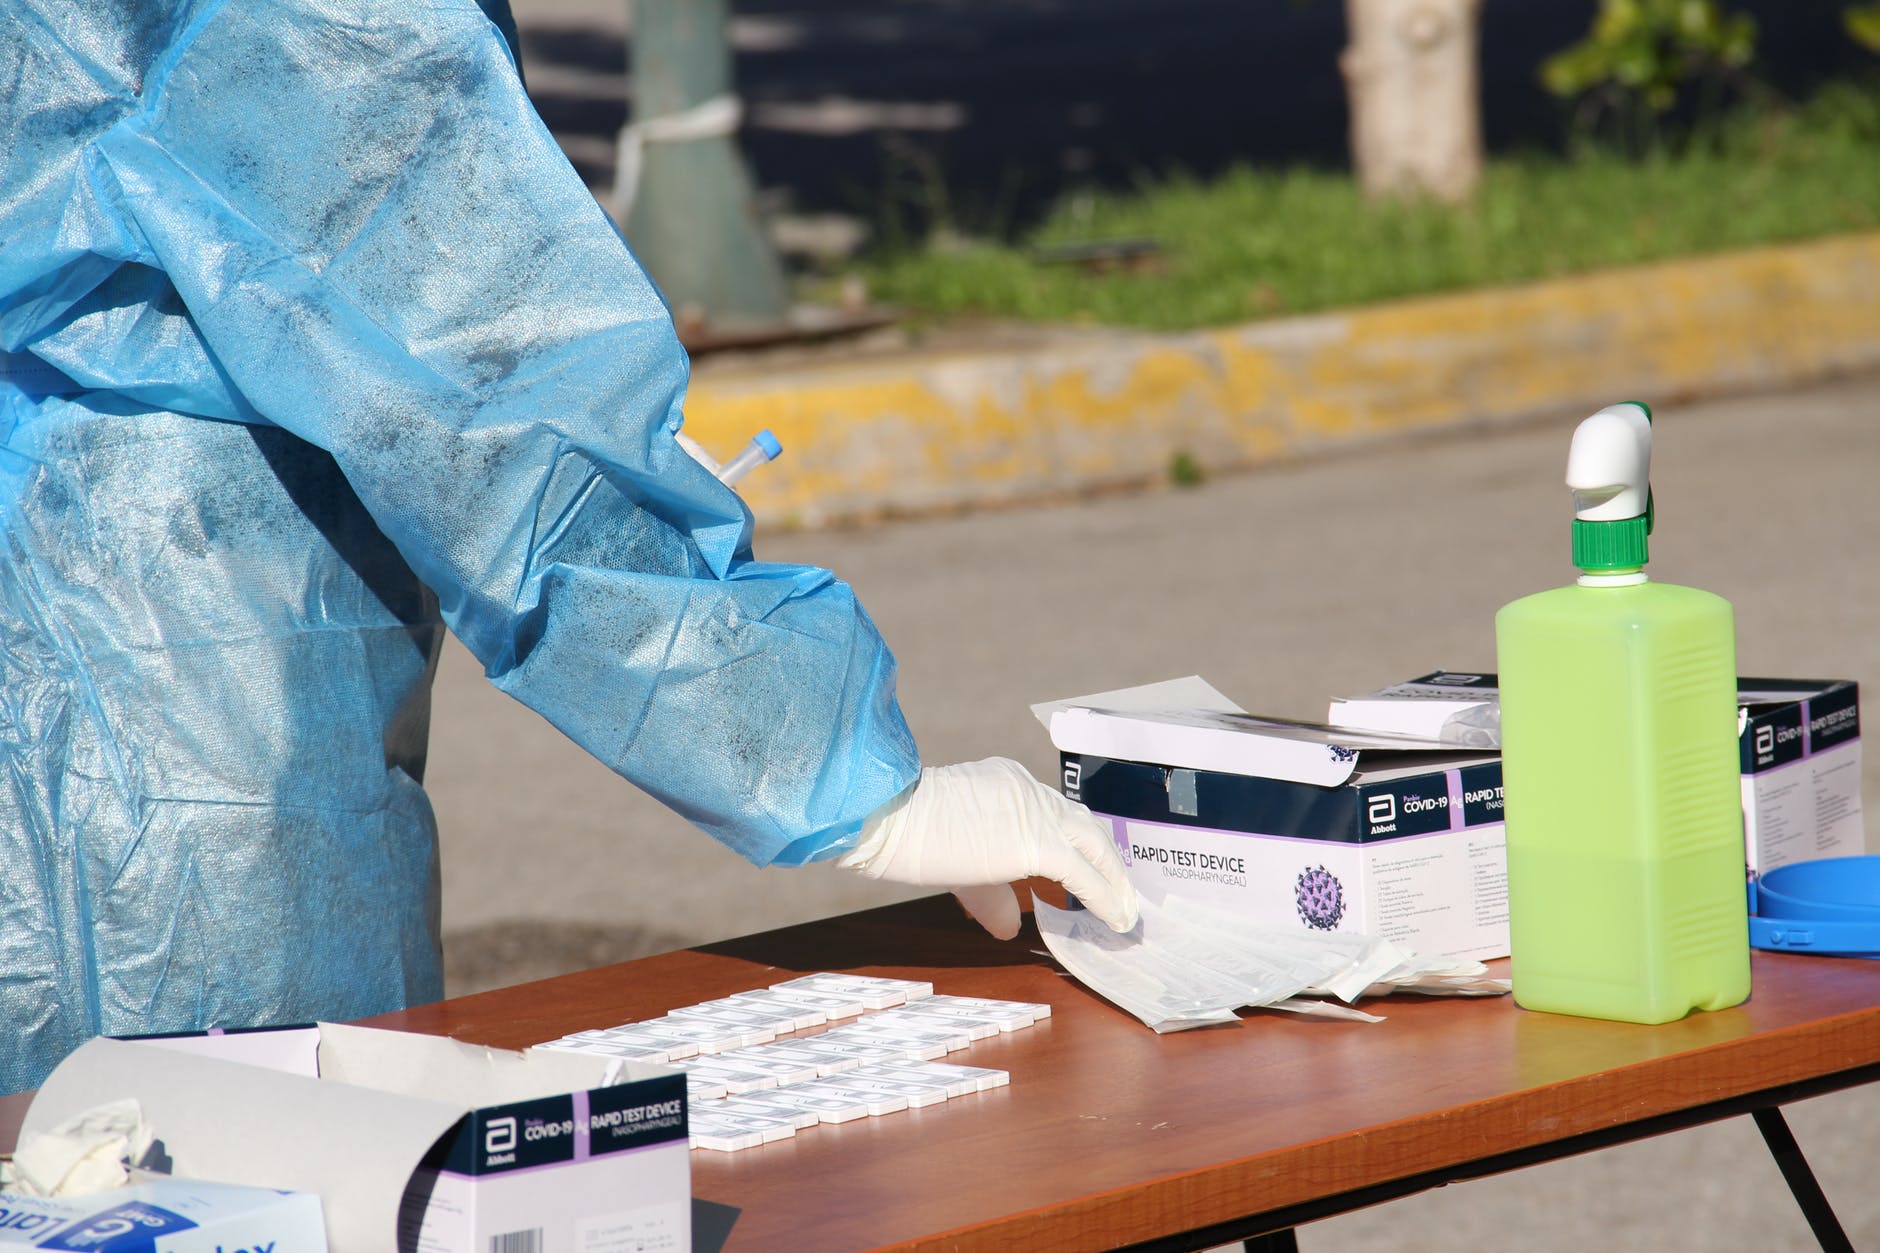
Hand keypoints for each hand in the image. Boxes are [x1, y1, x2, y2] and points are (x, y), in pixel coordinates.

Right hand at [838, 757, 1139, 940]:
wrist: (890, 819)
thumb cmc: (906, 834)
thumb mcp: (957, 863)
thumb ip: (989, 891)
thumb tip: (1007, 927)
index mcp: (1007, 782)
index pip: (1053, 813)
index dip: (1076, 845)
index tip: (1089, 872)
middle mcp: (1028, 789)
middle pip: (1082, 825)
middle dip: (1106, 859)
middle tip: (1121, 891)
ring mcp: (1035, 811)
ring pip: (1093, 844)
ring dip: (1115, 879)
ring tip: (1127, 911)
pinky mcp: (1037, 842)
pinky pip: (1084, 874)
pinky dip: (1107, 897)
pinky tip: (1118, 919)